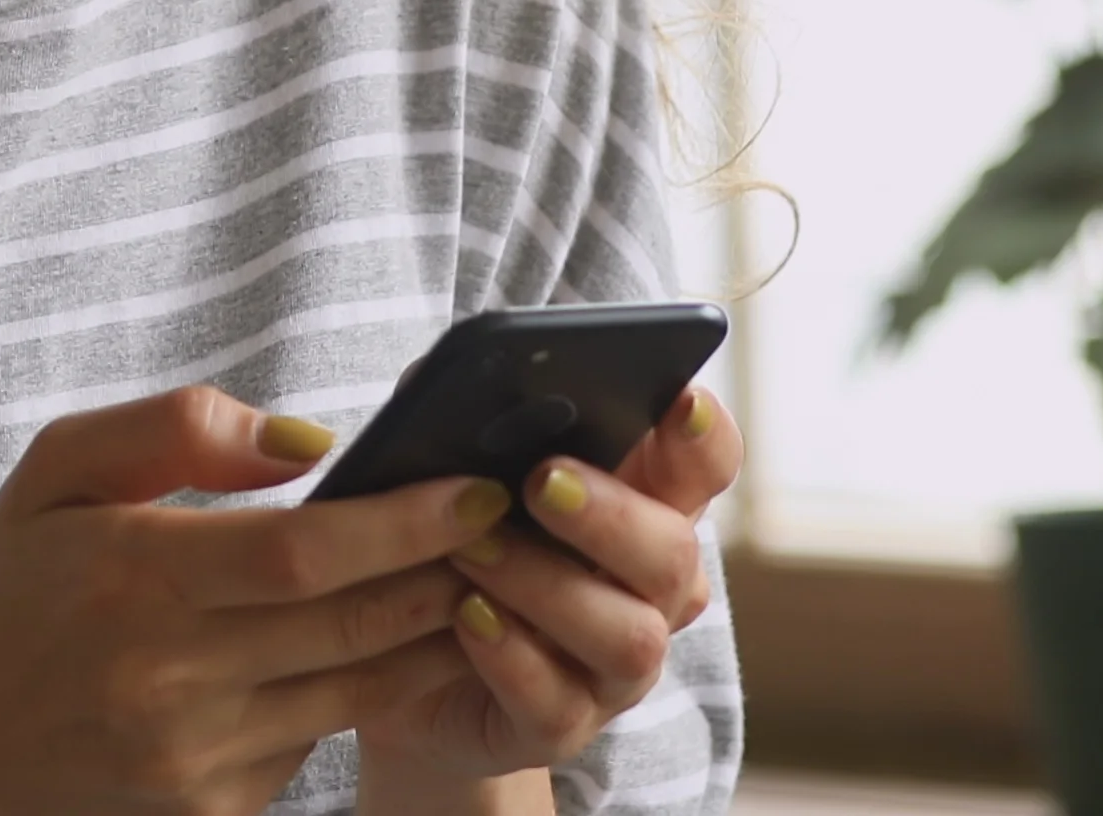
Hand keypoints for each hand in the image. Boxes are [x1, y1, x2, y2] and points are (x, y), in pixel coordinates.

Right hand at [0, 386, 511, 815]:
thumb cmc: (9, 587)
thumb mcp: (56, 471)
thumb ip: (176, 430)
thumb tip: (309, 443)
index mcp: (133, 580)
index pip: (307, 554)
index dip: (407, 523)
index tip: (479, 487)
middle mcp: (169, 680)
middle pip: (354, 627)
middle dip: (449, 574)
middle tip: (515, 526)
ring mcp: (195, 758)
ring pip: (356, 691)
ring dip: (431, 635)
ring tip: (481, 577)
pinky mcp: (212, 808)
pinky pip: (316, 739)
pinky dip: (356, 688)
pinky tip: (379, 643)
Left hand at [356, 385, 744, 785]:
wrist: (397, 666)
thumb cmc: (441, 540)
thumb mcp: (449, 470)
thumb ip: (465, 418)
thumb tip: (452, 376)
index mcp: (640, 507)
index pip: (705, 467)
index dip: (704, 436)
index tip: (679, 400)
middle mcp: (649, 592)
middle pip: (677, 556)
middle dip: (614, 516)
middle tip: (542, 480)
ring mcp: (614, 669)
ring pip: (629, 636)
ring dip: (549, 586)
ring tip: (472, 549)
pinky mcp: (561, 727)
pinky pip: (558, 704)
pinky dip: (512, 657)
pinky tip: (466, 617)